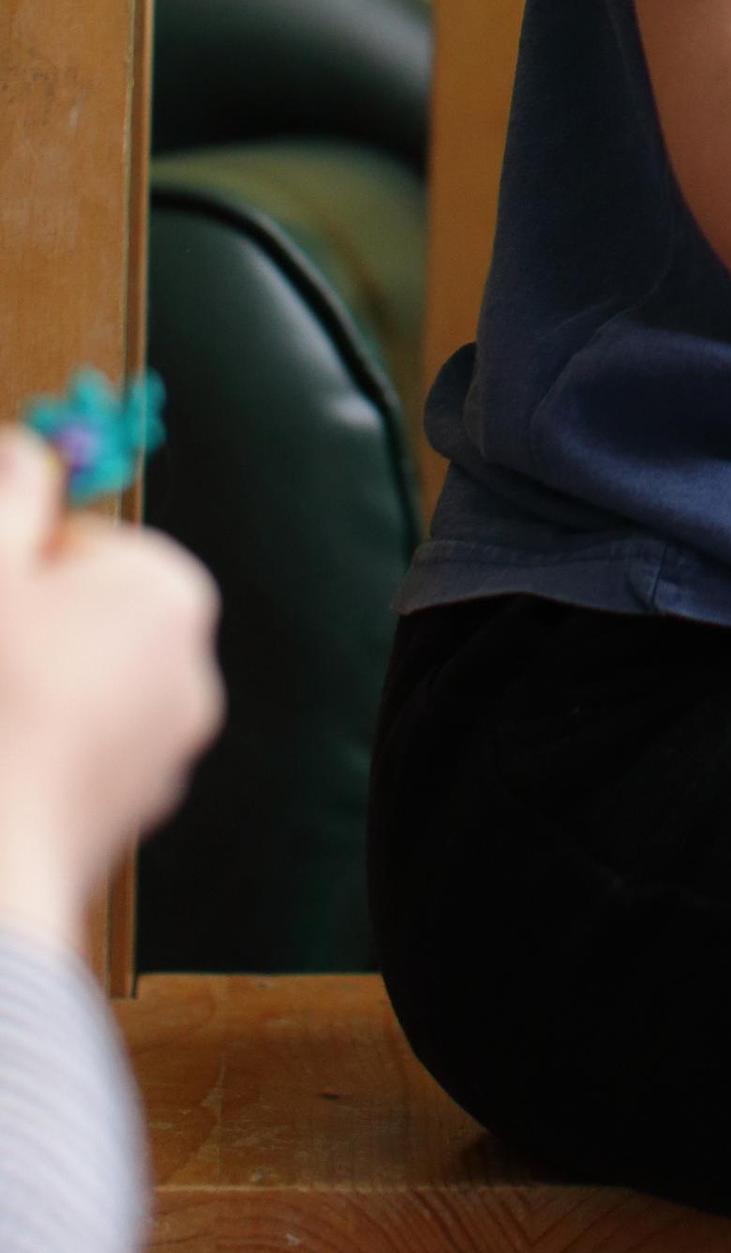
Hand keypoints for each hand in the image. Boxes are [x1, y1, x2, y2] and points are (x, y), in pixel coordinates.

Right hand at [0, 430, 222, 953]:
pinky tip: (7, 761)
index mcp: (169, 591)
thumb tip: (26, 447)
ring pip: (86, 685)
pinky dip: (45, 747)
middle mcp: (191, 665)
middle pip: (89, 616)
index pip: (86, 542)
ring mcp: (169, 742)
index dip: (21, 564)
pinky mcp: (136, 805)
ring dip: (34, 687)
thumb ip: (12, 498)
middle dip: (29, 627)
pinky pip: (85, 748)